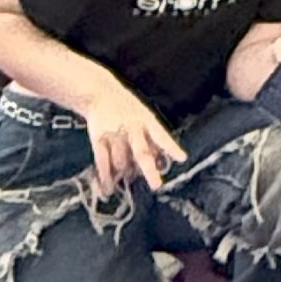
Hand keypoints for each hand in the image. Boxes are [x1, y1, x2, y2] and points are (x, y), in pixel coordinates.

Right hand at [79, 78, 186, 193]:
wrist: (100, 93)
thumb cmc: (127, 108)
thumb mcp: (145, 116)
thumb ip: (153, 138)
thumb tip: (162, 162)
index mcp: (147, 120)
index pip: (162, 136)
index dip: (172, 148)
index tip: (182, 159)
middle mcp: (132, 128)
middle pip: (141, 152)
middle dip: (149, 170)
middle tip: (156, 185)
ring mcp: (114, 133)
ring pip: (122, 162)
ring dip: (125, 175)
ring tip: (127, 181)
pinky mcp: (98, 139)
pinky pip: (103, 162)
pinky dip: (106, 177)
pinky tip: (109, 188)